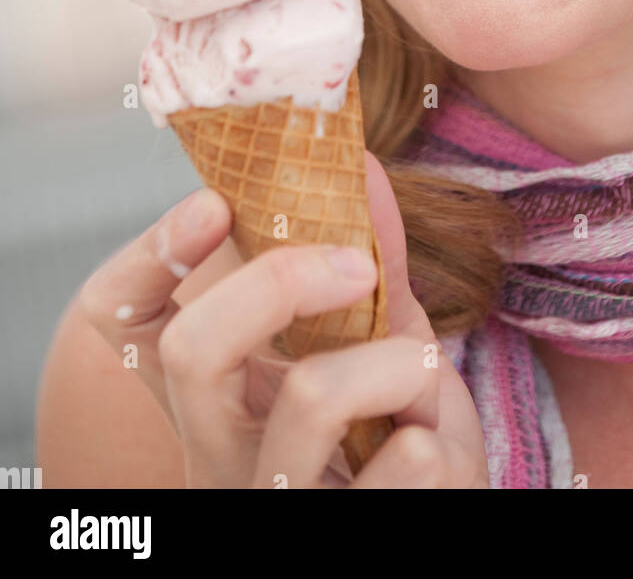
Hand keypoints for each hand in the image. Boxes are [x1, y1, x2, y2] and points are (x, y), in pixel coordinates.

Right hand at [79, 153, 489, 487]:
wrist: (438, 515)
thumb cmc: (395, 429)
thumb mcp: (378, 339)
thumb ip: (370, 258)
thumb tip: (364, 166)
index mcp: (214, 398)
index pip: (122, 324)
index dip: (146, 256)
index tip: (212, 201)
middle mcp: (218, 458)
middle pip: (190, 349)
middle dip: (281, 279)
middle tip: (359, 266)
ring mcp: (269, 505)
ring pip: (313, 394)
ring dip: (399, 363)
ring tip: (421, 381)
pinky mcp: (336, 538)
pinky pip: (404, 460)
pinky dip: (438, 432)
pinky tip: (429, 452)